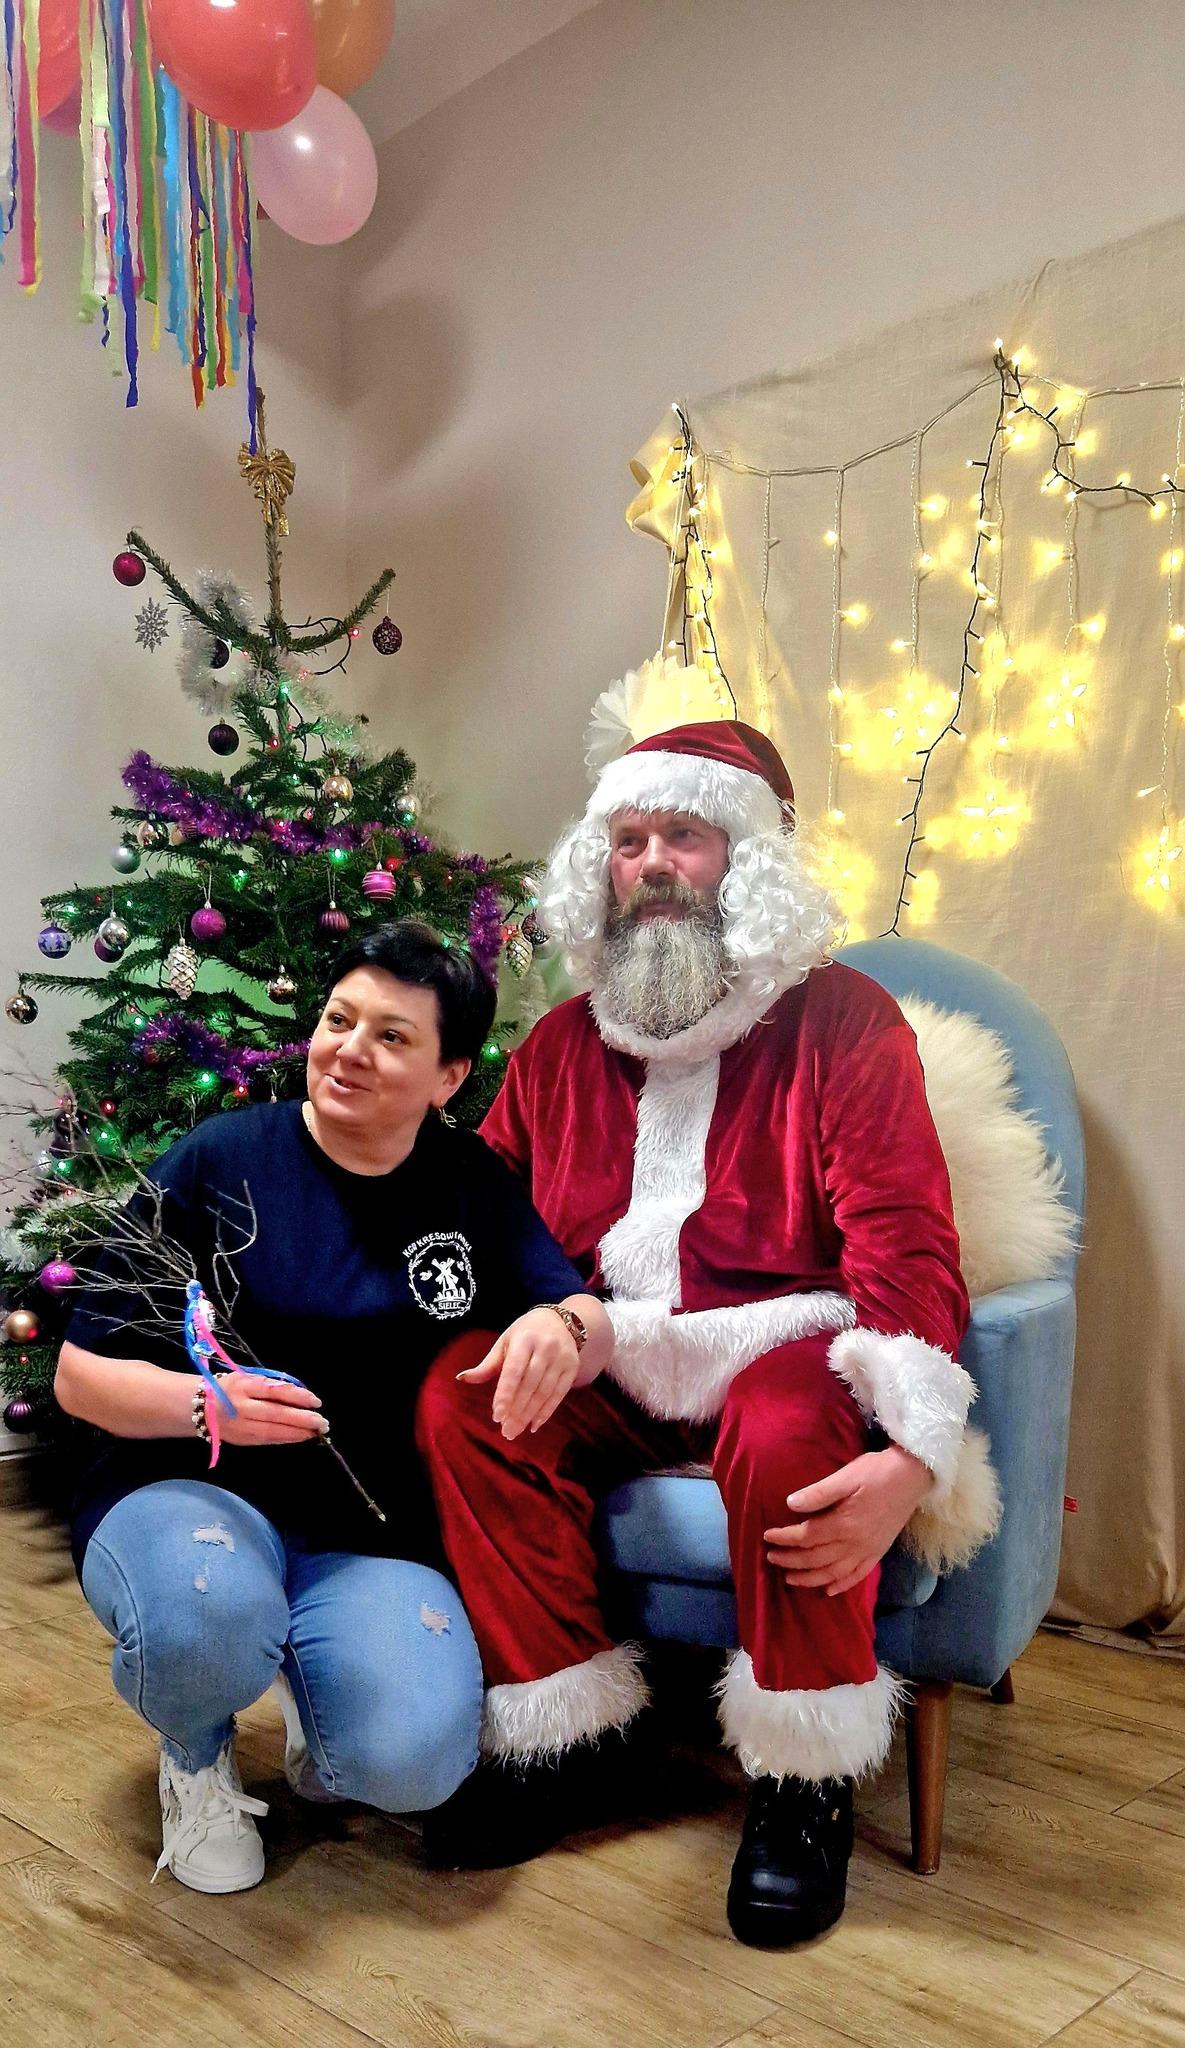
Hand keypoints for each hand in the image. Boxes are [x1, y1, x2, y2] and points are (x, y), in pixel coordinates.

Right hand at [214, 1374, 328, 1448]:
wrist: (196, 1406)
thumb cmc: (227, 1387)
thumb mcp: (245, 1377)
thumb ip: (269, 1384)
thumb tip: (298, 1393)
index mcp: (244, 1386)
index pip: (275, 1391)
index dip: (297, 1396)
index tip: (316, 1401)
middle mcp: (242, 1407)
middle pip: (277, 1414)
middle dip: (302, 1420)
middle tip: (322, 1422)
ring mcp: (241, 1426)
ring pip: (273, 1432)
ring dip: (297, 1433)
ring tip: (316, 1432)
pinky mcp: (241, 1440)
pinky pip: (267, 1440)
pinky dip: (285, 1439)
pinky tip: (299, 1437)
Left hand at [456, 1308, 581, 1439]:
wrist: (560, 1321)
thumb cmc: (525, 1333)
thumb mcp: (505, 1342)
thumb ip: (487, 1364)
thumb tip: (462, 1378)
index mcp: (525, 1339)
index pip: (514, 1371)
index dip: (505, 1394)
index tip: (497, 1416)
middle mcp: (545, 1347)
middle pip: (529, 1385)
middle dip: (517, 1411)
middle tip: (505, 1431)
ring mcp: (562, 1357)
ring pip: (544, 1392)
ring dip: (529, 1415)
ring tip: (515, 1431)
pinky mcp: (572, 1367)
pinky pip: (559, 1394)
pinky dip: (546, 1411)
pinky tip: (534, 1425)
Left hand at [764, 1445, 933, 1597]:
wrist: (913, 1476)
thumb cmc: (877, 1472)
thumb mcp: (846, 1476)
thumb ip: (819, 1493)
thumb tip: (790, 1504)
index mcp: (844, 1524)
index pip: (806, 1537)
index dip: (785, 1538)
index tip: (768, 1536)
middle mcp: (855, 1543)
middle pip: (816, 1559)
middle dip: (791, 1561)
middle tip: (771, 1558)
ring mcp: (868, 1551)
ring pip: (833, 1573)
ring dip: (810, 1578)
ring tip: (790, 1579)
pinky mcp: (878, 1553)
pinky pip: (857, 1576)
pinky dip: (842, 1585)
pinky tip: (829, 1590)